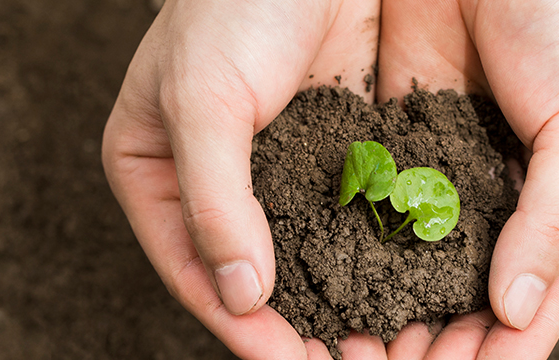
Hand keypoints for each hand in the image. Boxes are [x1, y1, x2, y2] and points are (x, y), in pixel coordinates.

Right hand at [101, 0, 389, 357]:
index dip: (241, 327)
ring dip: (336, 300)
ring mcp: (272, 169)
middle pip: (248, 275)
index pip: (195, 270)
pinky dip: (368, 254)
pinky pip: (343, 214)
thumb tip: (241, 296)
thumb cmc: (232, 7)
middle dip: (294, 327)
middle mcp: (211, 182)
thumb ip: (215, 202)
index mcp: (154, 174)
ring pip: (301, 254)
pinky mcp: (327, 148)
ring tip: (381, 344)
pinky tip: (404, 286)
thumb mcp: (204, 103)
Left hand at [374, 0, 558, 357]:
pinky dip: (367, 247)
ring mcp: (461, 162)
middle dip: (446, 338)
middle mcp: (521, 188)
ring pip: (429, 258)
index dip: (508, 346)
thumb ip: (556, 216)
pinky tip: (339, 282)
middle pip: (482, 288)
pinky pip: (388, 203)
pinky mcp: (409, 130)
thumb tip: (519, 311)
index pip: (546, 291)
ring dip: (400, 304)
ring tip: (362, 346)